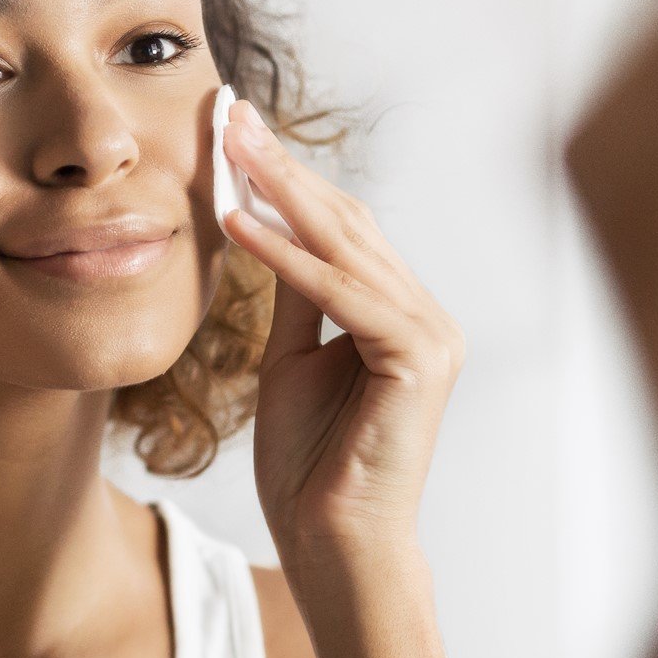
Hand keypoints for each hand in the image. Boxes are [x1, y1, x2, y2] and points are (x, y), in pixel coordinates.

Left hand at [220, 98, 465, 563]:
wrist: (333, 544)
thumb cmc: (312, 466)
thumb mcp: (292, 362)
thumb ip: (294, 298)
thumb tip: (266, 226)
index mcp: (401, 314)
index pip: (342, 228)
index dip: (288, 178)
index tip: (236, 131)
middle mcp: (426, 315)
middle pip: (346, 222)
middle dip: (282, 166)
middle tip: (230, 113)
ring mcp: (430, 333)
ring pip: (344, 246)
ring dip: (280, 192)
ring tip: (227, 147)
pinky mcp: (419, 357)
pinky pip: (340, 293)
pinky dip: (286, 256)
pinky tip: (238, 221)